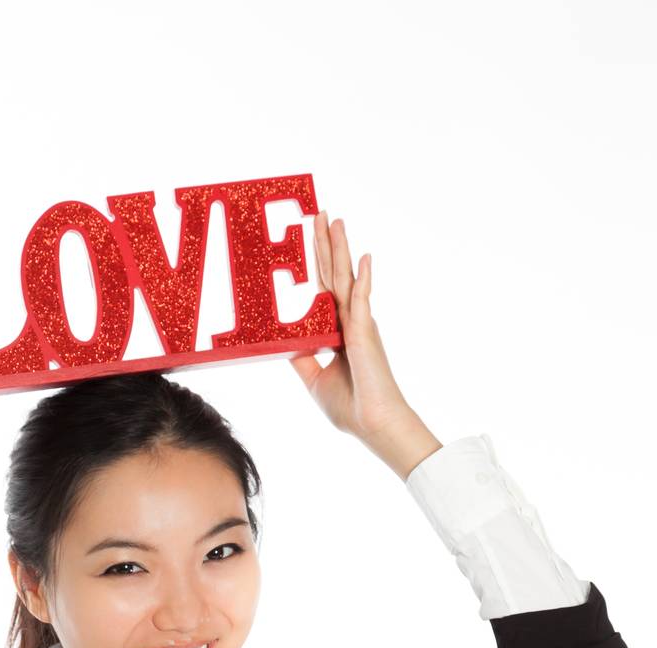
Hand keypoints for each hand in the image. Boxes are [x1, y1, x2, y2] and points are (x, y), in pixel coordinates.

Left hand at [289, 214, 426, 460]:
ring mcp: (359, 325)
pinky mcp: (364, 334)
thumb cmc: (351, 406)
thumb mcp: (313, 379)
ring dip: (340, 250)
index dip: (318, 264)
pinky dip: (361, 279)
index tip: (311, 238)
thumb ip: (301, 358)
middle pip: (334, 276)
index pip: (324, 289)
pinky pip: (361, 301)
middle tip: (320, 214)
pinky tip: (362, 258)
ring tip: (335, 221)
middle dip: (326, 245)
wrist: (373, 424)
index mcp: (338, 331)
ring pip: (345, 280)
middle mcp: (350, 322)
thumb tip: (284, 344)